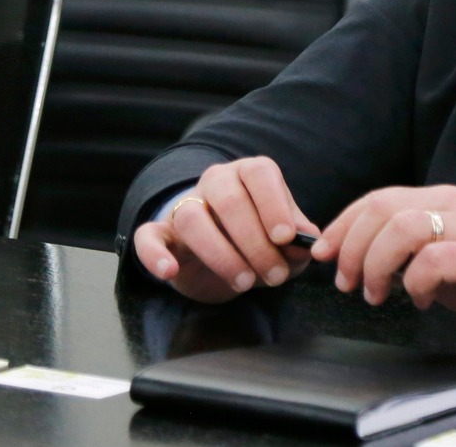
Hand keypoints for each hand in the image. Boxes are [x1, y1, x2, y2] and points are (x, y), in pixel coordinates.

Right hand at [132, 157, 319, 303]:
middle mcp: (215, 183)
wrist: (219, 260)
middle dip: (254, 241)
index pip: (260, 173)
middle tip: (274, 275)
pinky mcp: (160, 234)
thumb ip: (297, 242)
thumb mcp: (282, 243)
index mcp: (248, 175)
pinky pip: (147, 236)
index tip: (286, 238)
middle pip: (228, 198)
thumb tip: (308, 244)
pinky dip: (154, 254)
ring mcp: (184, 206)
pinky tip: (168, 271)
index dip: (274, 204)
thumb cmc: (259, 243)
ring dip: (220, 253)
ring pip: (192, 217)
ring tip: (244, 282)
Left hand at [315, 184, 455, 337]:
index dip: (344, 225)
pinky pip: (436, 259)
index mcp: (442, 200)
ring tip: (376, 294)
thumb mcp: (448, 254)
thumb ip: (411, 249)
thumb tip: (359, 261)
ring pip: (403, 227)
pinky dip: (416, 281)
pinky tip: (421, 300)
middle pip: (382, 208)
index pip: (378, 199)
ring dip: (377, 263)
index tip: (323, 253)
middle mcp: (454, 206)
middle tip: (344, 281)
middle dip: (351, 245)